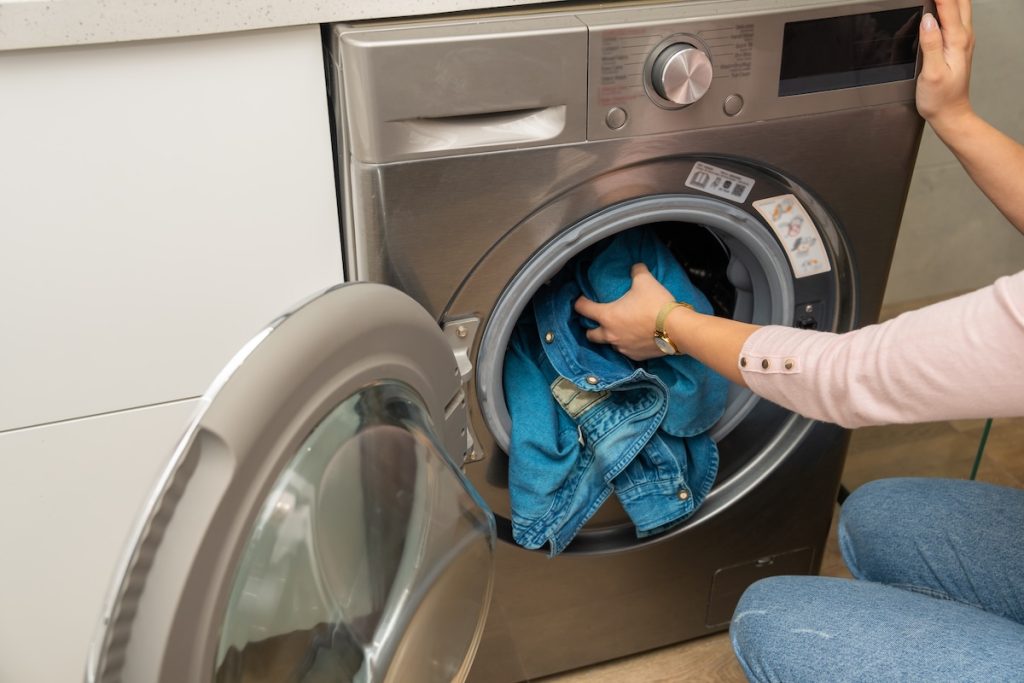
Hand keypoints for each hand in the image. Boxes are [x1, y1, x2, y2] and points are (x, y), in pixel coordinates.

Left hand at [574, 263, 675, 360]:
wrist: (676, 329)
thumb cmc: (656, 304)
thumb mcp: (645, 281)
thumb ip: (637, 272)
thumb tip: (636, 267)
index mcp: (607, 316)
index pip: (583, 309)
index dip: (580, 303)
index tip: (582, 300)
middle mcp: (610, 335)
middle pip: (590, 335)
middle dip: (591, 328)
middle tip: (599, 320)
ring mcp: (622, 348)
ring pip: (609, 344)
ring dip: (611, 337)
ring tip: (620, 329)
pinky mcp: (635, 356)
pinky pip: (626, 351)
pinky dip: (627, 345)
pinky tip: (635, 338)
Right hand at [916, 0, 974, 131]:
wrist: (950, 113)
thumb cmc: (940, 98)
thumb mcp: (932, 73)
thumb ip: (931, 44)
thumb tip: (927, 20)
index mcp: (957, 41)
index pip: (948, 5)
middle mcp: (964, 37)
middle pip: (959, 1)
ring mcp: (963, 40)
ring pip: (960, 6)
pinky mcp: (958, 44)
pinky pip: (956, 17)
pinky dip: (948, 7)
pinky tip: (938, 8)